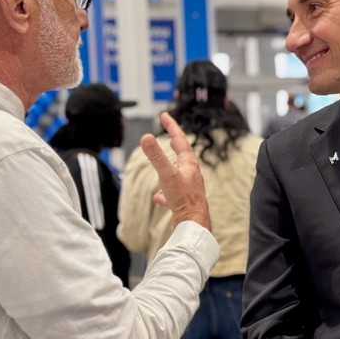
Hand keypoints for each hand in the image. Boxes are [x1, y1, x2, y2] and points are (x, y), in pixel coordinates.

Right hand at [140, 112, 211, 230]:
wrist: (193, 223)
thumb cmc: (183, 198)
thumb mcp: (167, 174)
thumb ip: (156, 156)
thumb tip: (146, 136)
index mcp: (189, 164)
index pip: (179, 139)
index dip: (171, 126)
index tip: (164, 115)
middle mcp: (191, 173)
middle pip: (182, 153)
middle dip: (174, 142)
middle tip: (169, 132)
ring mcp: (188, 187)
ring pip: (178, 172)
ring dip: (170, 165)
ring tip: (163, 163)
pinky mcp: (184, 200)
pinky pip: (173, 194)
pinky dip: (164, 193)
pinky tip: (158, 198)